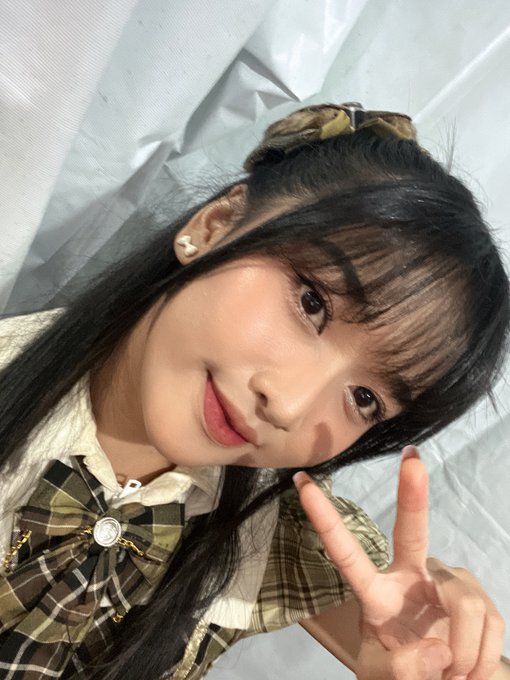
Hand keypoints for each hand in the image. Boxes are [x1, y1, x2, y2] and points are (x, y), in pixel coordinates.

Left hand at [293, 448, 505, 679]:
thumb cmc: (403, 674)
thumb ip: (401, 669)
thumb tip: (438, 647)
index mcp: (376, 595)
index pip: (347, 553)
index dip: (324, 519)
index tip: (301, 482)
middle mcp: (411, 578)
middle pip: (411, 531)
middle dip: (412, 493)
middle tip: (411, 457)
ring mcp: (447, 584)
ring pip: (463, 603)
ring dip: (465, 652)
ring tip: (456, 678)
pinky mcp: (481, 597)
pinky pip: (489, 623)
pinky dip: (482, 659)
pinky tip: (471, 672)